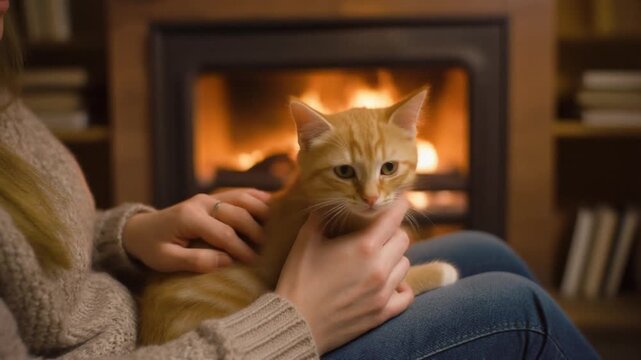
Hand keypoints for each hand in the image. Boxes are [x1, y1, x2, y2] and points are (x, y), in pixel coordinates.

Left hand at [123, 188, 270, 272]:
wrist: (141, 230)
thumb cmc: (153, 248)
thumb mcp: (167, 260)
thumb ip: (195, 261)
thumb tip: (226, 261)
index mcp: (189, 218)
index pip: (223, 234)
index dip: (241, 248)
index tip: (255, 262)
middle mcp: (201, 203)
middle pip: (237, 213)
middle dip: (255, 231)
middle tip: (267, 248)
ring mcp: (207, 197)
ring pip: (241, 197)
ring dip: (260, 209)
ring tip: (276, 224)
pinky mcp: (211, 197)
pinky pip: (237, 193)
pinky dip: (255, 196)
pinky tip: (271, 202)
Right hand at [276, 198, 413, 353]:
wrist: (294, 322)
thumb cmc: (298, 279)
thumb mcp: (306, 240)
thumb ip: (320, 217)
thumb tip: (326, 201)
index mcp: (363, 246)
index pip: (394, 218)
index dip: (399, 205)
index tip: (400, 199)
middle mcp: (379, 268)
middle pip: (402, 239)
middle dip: (393, 231)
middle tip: (380, 231)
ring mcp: (383, 292)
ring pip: (405, 264)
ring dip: (395, 257)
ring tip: (379, 257)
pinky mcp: (382, 312)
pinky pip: (406, 295)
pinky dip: (401, 286)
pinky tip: (390, 282)